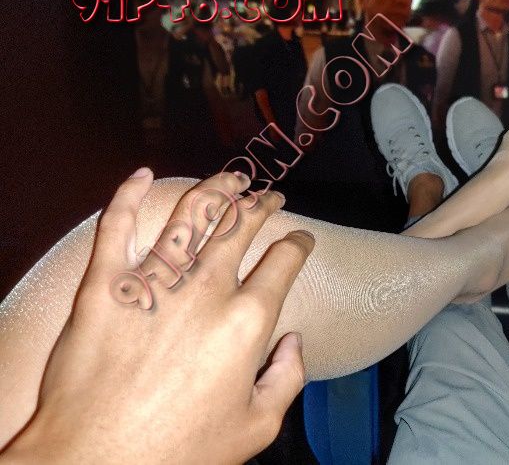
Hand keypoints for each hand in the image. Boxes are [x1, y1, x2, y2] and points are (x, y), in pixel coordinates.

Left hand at [1, 169, 313, 463]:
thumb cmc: (178, 452)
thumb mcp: (256, 427)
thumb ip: (288, 378)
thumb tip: (294, 341)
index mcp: (245, 321)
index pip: (282, 263)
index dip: (298, 245)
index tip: (301, 240)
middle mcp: (204, 291)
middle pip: (241, 227)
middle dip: (262, 205)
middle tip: (270, 195)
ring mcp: (153, 282)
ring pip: (191, 215)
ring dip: (216, 188)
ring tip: (230, 178)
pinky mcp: (104, 285)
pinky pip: (116, 225)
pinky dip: (128, 195)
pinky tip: (141, 174)